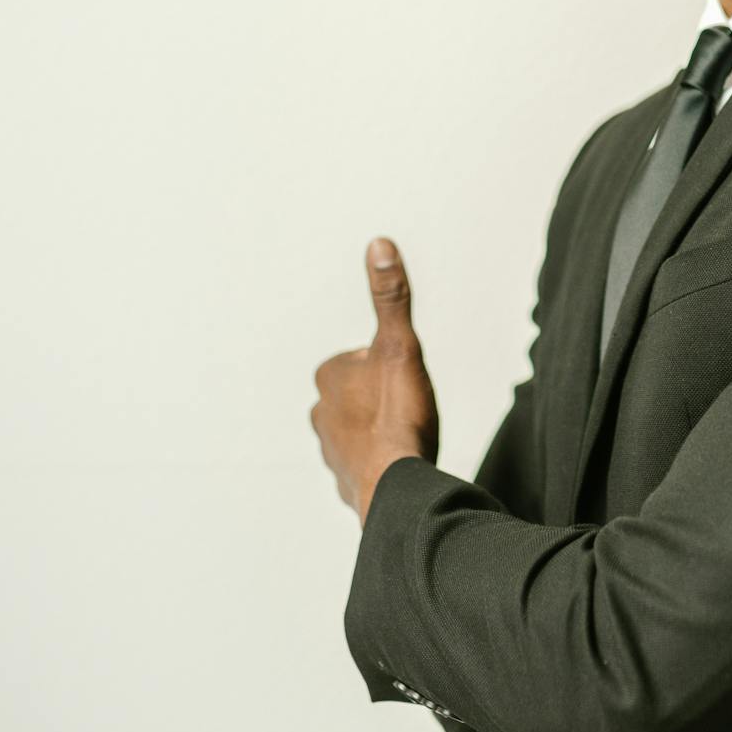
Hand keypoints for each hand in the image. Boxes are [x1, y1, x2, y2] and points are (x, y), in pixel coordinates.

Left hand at [310, 236, 440, 526]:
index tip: (406, 380)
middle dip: (383, 398)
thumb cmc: (398, 416)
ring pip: (360, 429)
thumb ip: (390, 298)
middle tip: (411, 408)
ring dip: (382, 431)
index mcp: (328, 376)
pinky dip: (381, 462)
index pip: (362, 358)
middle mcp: (321, 413)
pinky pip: (366, 464)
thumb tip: (379, 246)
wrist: (396, 485)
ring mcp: (331, 450)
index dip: (391, 366)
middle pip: (360, 393)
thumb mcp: (400, 345)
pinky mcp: (346, 481)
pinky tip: (401, 464)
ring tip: (407, 437)